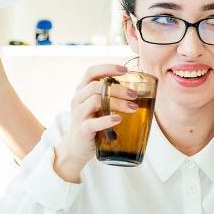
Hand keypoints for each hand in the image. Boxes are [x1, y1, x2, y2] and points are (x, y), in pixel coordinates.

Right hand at [54, 64, 139, 180]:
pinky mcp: (82, 129)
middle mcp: (78, 99)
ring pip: (95, 101)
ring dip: (117, 103)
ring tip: (133, 108)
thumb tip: (136, 90)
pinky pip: (93, 123)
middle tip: (134, 95)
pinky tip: (118, 119)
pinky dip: (107, 120)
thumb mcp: (99, 106)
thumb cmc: (92, 122)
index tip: (125, 70)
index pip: (91, 72)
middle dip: (118, 89)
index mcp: (82, 90)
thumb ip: (110, 96)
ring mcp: (79, 114)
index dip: (108, 68)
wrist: (77, 146)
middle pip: (96, 86)